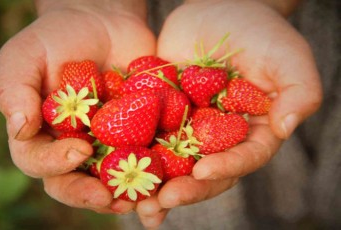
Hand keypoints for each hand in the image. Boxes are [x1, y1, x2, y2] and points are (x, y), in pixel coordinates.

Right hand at [0, 0, 154, 213]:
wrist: (101, 21)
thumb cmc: (57, 37)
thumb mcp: (25, 55)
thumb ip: (15, 90)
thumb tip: (20, 129)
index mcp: (40, 135)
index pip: (37, 161)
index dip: (54, 164)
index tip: (78, 150)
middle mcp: (71, 146)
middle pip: (74, 182)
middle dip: (90, 194)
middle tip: (110, 197)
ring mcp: (105, 144)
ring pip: (110, 180)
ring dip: (126, 195)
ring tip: (144, 201)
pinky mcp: (136, 135)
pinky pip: (144, 159)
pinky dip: (155, 174)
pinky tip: (169, 181)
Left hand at [136, 0, 321, 227]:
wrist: (216, 8)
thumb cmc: (258, 30)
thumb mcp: (286, 55)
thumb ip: (299, 90)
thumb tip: (286, 128)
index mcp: (252, 131)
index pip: (243, 158)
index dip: (225, 168)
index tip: (202, 173)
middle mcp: (219, 137)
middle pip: (204, 172)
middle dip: (184, 190)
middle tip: (159, 203)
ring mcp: (188, 128)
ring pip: (172, 164)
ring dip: (154, 185)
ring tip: (134, 204)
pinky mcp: (162, 115)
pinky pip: (146, 137)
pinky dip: (132, 155)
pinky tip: (113, 169)